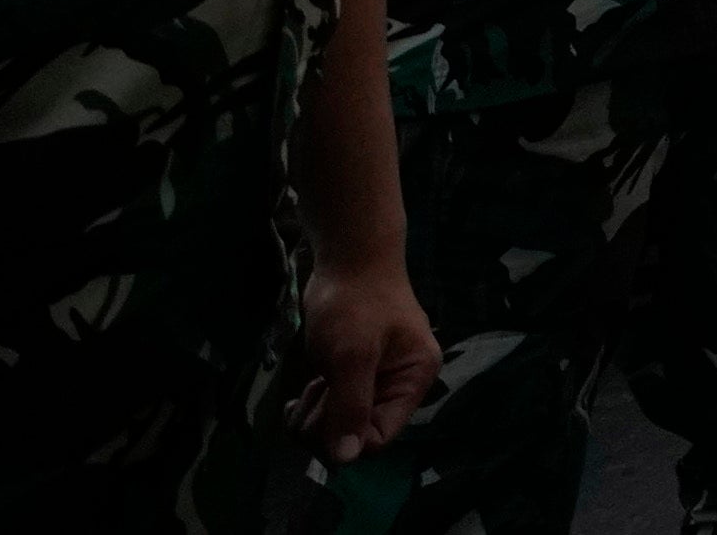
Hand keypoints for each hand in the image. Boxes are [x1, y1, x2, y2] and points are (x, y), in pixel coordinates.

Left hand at [303, 256, 437, 454]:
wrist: (348, 258)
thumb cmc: (355, 303)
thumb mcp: (352, 355)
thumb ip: (350, 406)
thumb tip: (346, 459)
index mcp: (413, 380)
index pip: (379, 437)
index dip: (346, 437)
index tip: (320, 416)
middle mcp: (398, 386)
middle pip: (357, 435)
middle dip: (325, 425)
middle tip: (310, 397)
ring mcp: (375, 382)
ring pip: (340, 426)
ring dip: (315, 415)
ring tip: (310, 386)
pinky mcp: (352, 376)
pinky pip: (331, 410)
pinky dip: (313, 407)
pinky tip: (304, 391)